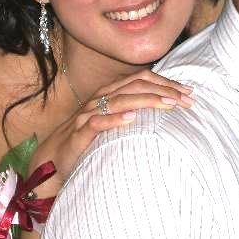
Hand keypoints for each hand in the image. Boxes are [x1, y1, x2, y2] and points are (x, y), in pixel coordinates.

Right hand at [31, 69, 193, 192]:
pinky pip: (97, 123)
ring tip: (168, 103)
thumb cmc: (87, 140)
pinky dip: (115, 119)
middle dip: (163, 90)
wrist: (51, 159)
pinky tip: (131, 119)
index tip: (188, 91)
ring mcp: (88, 115)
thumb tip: (164, 108)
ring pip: (119, 100)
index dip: (166, 82)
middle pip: (135, 85)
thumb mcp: (112, 122)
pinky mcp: (78, 134)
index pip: (141, 79)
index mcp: (109, 93)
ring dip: (147, 100)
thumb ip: (132, 112)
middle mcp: (100, 99)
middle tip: (186, 99)